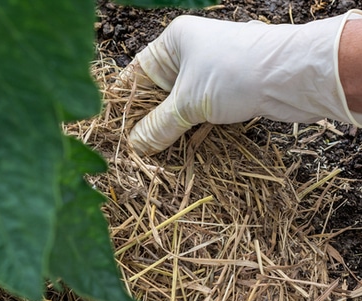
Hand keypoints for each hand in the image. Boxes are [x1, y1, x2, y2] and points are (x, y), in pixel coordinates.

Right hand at [120, 11, 361, 154]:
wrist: (293, 76)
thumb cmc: (236, 73)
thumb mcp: (188, 103)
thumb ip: (158, 126)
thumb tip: (135, 146)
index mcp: (174, 42)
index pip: (136, 73)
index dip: (123, 102)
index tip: (112, 128)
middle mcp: (189, 53)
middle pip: (156, 92)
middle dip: (145, 120)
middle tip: (131, 148)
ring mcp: (208, 72)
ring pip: (177, 106)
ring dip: (167, 129)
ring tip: (151, 153)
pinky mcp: (225, 90)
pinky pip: (197, 113)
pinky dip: (188, 130)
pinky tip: (178, 148)